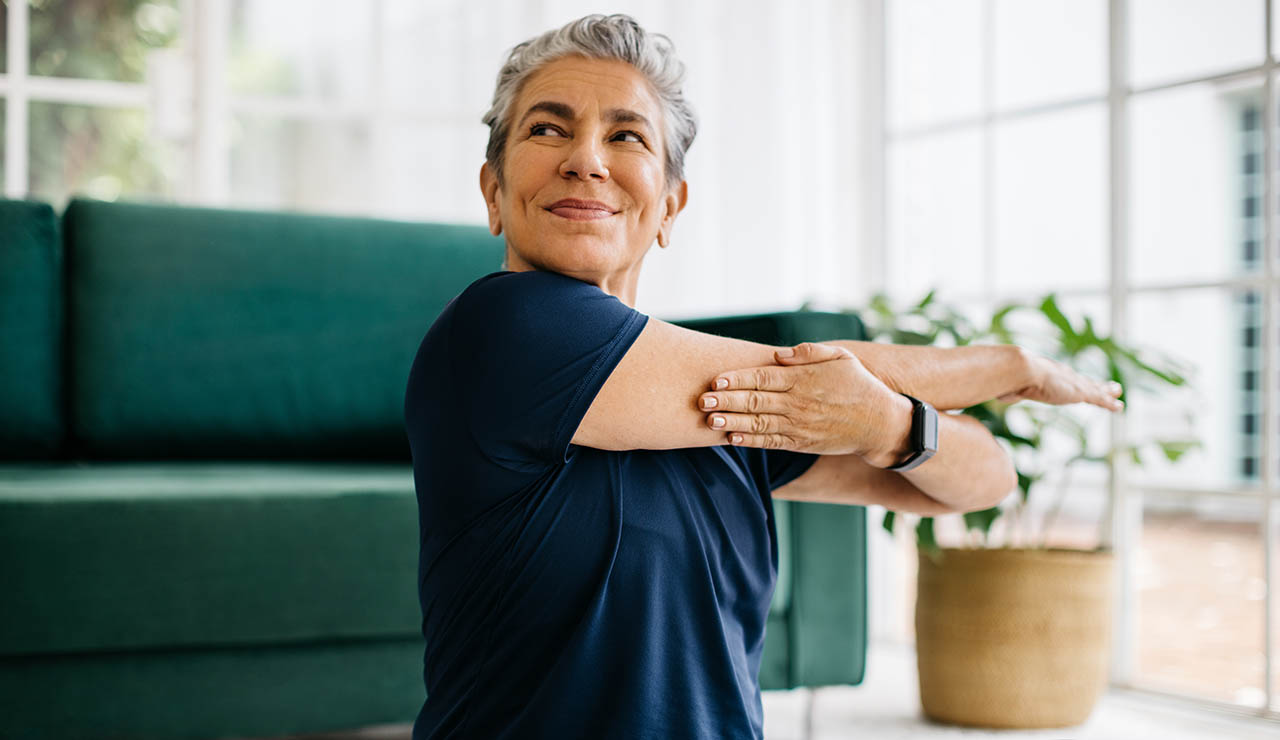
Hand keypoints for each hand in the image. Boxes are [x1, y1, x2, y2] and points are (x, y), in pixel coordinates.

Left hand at [698, 342, 907, 456]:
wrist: (880, 423)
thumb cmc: (858, 384)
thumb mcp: (840, 357)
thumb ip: (809, 352)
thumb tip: (779, 353)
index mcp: (803, 379)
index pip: (763, 377)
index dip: (737, 379)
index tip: (716, 380)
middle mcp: (798, 403)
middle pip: (755, 401)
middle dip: (726, 402)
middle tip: (701, 400)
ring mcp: (799, 425)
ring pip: (759, 424)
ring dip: (732, 423)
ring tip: (709, 420)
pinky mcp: (802, 443)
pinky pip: (771, 442)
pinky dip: (751, 441)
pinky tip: (732, 438)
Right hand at [1000, 350, 1124, 411]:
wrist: (1019, 370)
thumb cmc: (1011, 377)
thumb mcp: (1011, 387)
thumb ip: (1011, 391)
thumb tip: (1001, 395)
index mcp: (1048, 374)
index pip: (1065, 379)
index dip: (1074, 382)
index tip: (1080, 383)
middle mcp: (1062, 375)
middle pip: (1083, 380)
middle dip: (1096, 383)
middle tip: (1108, 384)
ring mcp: (1072, 383)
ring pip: (1095, 388)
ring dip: (1107, 391)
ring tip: (1118, 391)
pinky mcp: (1079, 392)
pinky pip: (1099, 398)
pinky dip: (1109, 403)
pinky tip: (1119, 407)